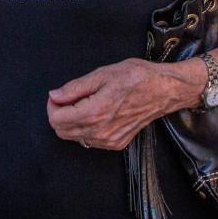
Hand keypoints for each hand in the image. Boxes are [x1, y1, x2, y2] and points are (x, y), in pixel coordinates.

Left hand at [46, 58, 189, 150]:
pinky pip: (90, 140)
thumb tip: (54, 96)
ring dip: (74, 122)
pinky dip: (88, 128)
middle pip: (62, 132)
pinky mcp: (117, 144)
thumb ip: (74, 88)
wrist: (164, 90)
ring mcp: (109, 141)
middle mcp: (100, 132)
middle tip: (73, 97)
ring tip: (89, 103)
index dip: (53, 105)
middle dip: (61, 114)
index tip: (60, 95)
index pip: (56, 120)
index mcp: (94, 113)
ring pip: (75, 137)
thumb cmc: (137, 78)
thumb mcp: (102, 74)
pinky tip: (100, 113)